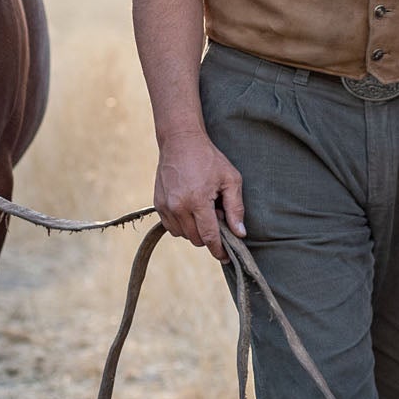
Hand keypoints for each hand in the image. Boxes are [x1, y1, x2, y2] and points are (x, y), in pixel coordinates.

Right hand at [153, 129, 244, 258]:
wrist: (180, 142)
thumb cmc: (209, 159)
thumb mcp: (230, 179)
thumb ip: (236, 208)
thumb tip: (240, 233)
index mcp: (198, 201)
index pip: (209, 237)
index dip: (219, 250)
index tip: (226, 257)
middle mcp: (178, 207)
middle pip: (196, 239)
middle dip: (209, 235)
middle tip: (217, 216)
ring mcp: (165, 206)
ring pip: (183, 235)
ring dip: (195, 230)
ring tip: (203, 209)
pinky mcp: (158, 204)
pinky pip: (171, 227)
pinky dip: (183, 225)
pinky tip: (191, 210)